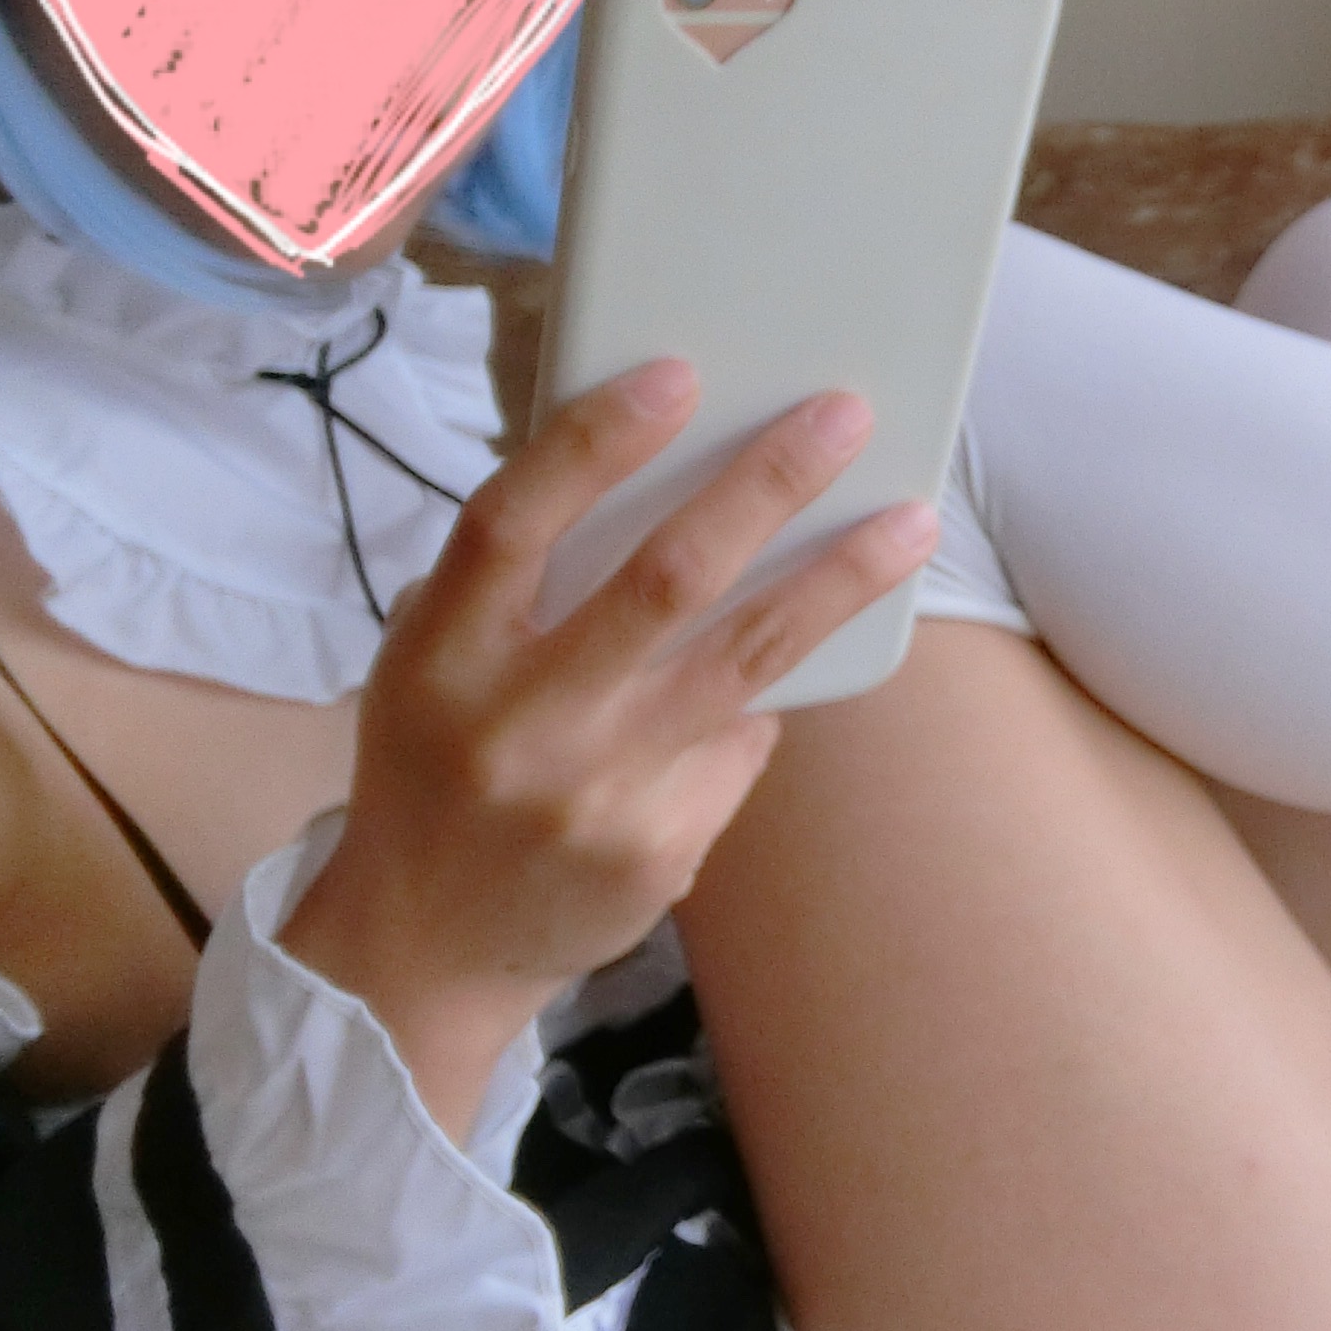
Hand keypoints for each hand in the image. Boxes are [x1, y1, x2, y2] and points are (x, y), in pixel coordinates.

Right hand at [279, 360, 935, 1136]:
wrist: (420, 953)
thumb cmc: (436, 767)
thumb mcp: (431, 664)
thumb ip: (517, 586)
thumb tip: (669, 482)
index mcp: (442, 654)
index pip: (512, 522)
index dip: (594, 444)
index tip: (681, 376)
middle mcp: (518, 722)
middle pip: (665, 581)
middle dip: (766, 486)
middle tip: (843, 418)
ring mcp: (595, 793)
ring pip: (745, 663)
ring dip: (839, 580)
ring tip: (910, 523)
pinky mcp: (659, 850)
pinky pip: (738, 744)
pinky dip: (753, 708)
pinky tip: (755, 695)